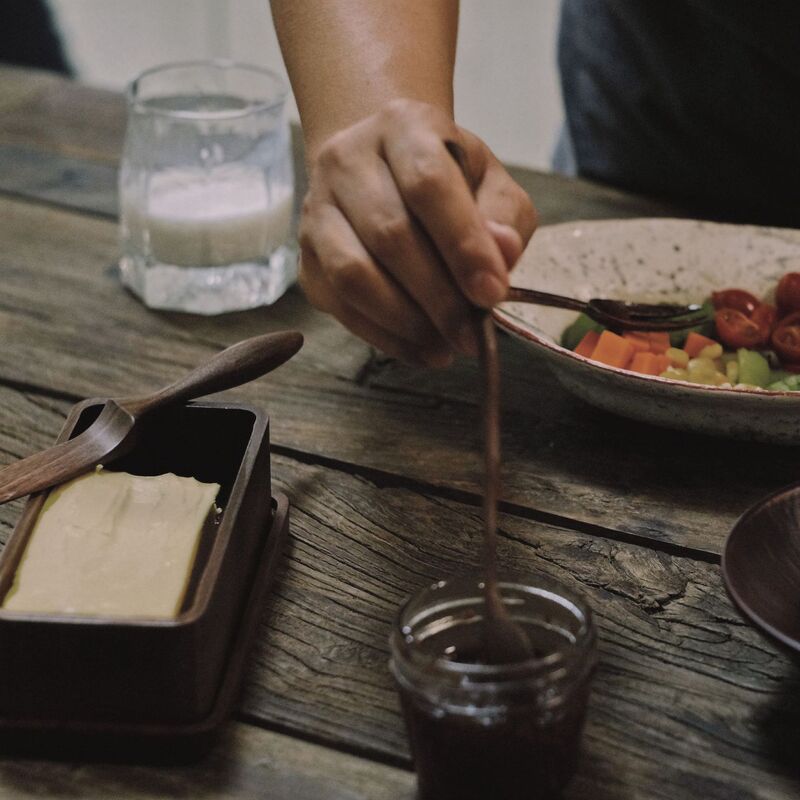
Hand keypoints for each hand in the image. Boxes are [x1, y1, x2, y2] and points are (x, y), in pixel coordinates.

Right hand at [298, 99, 537, 366]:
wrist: (381, 169)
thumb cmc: (443, 177)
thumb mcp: (488, 180)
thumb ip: (503, 214)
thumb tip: (503, 252)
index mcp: (402, 127)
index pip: (428, 183)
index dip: (462, 243)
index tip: (492, 293)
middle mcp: (347, 160)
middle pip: (389, 234)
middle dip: (439, 297)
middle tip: (473, 334)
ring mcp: (317, 210)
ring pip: (353, 274)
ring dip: (406, 321)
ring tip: (447, 346)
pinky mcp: (306, 258)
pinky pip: (340, 305)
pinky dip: (384, 337)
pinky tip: (421, 349)